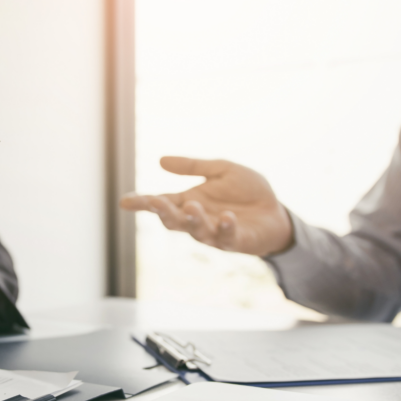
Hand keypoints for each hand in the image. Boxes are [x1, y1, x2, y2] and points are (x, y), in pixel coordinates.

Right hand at [119, 157, 292, 256]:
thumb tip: (160, 160)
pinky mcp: (236, 241)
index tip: (124, 202)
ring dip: (194, 219)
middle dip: (163, 213)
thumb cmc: (247, 192)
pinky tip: (227, 216)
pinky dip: (226, 227)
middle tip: (155, 203)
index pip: (160, 203)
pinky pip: (227, 236)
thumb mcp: (221, 170)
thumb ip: (193, 167)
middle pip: (173, 220)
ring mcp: (215, 233)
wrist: (276, 213)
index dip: (142, 204)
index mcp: (189, 201)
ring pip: (197, 231)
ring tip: (193, 206)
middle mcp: (197, 220)